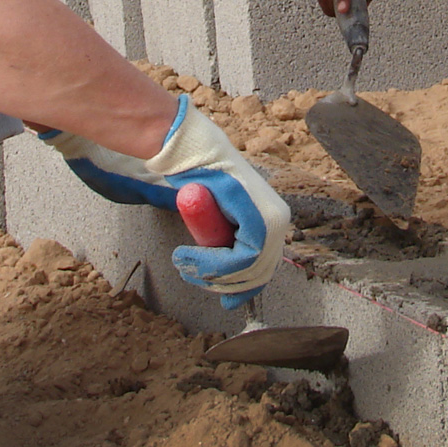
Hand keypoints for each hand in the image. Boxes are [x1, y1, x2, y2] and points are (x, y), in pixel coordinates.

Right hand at [43, 96, 290, 307]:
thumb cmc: (180, 175)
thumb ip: (214, 238)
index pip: (265, 263)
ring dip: (211, 274)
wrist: (173, 144)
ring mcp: (270, 211)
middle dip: (223, 283)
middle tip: (188, 270)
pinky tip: (188, 256)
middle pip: (260, 272)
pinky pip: (244, 257)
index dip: (246, 287)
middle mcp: (274, 213)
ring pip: (251, 268)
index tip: (227, 301)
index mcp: (264, 212)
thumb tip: (222, 276)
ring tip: (183, 260)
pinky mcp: (259, 212)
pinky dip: (213, 265)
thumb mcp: (200, 214)